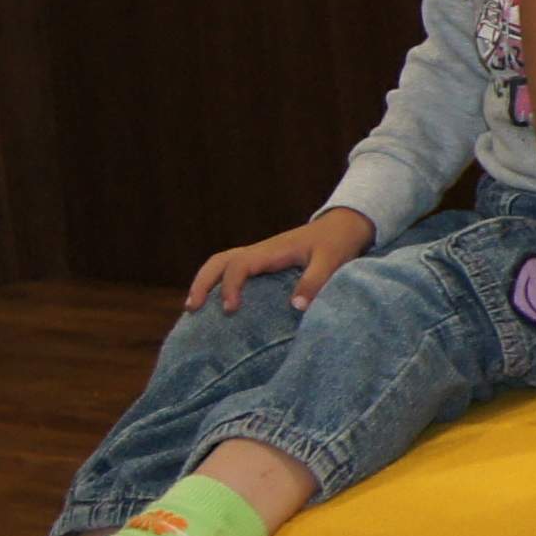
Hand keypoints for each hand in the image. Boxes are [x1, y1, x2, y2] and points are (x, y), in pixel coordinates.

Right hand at [189, 207, 374, 313]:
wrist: (344, 225)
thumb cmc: (338, 243)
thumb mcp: (331, 262)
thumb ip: (315, 282)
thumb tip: (296, 307)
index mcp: (272, 251)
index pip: (239, 265)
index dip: (230, 286)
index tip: (230, 309)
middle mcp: (260, 251)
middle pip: (219, 261)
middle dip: (202, 282)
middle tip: (191, 309)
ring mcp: (260, 255)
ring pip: (221, 263)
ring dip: (205, 282)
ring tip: (194, 309)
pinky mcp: (264, 262)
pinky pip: (233, 270)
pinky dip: (218, 283)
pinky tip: (216, 304)